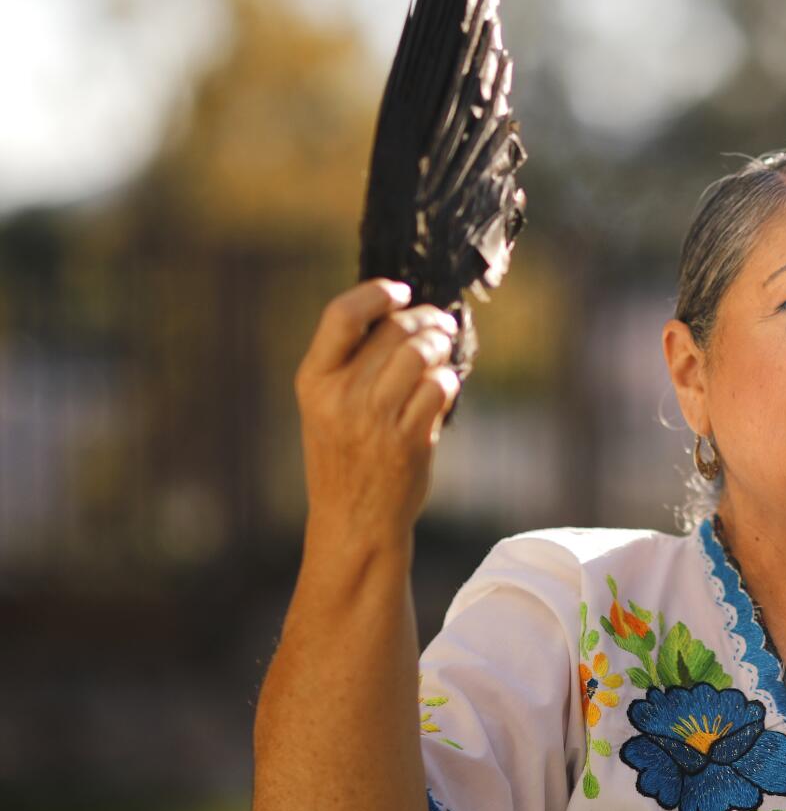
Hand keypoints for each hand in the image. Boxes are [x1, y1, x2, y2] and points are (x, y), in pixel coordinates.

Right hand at [295, 279, 460, 539]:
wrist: (353, 519)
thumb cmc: (345, 456)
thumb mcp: (327, 406)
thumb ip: (352, 363)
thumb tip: (401, 312)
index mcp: (314, 380)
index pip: (342, 315)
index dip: (376, 293)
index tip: (400, 291)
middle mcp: (342, 395)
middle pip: (394, 330)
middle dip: (425, 319)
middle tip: (440, 322)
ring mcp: (376, 417)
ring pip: (421, 352)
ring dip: (440, 343)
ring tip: (444, 347)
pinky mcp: (409, 438)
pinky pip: (440, 386)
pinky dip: (448, 378)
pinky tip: (444, 385)